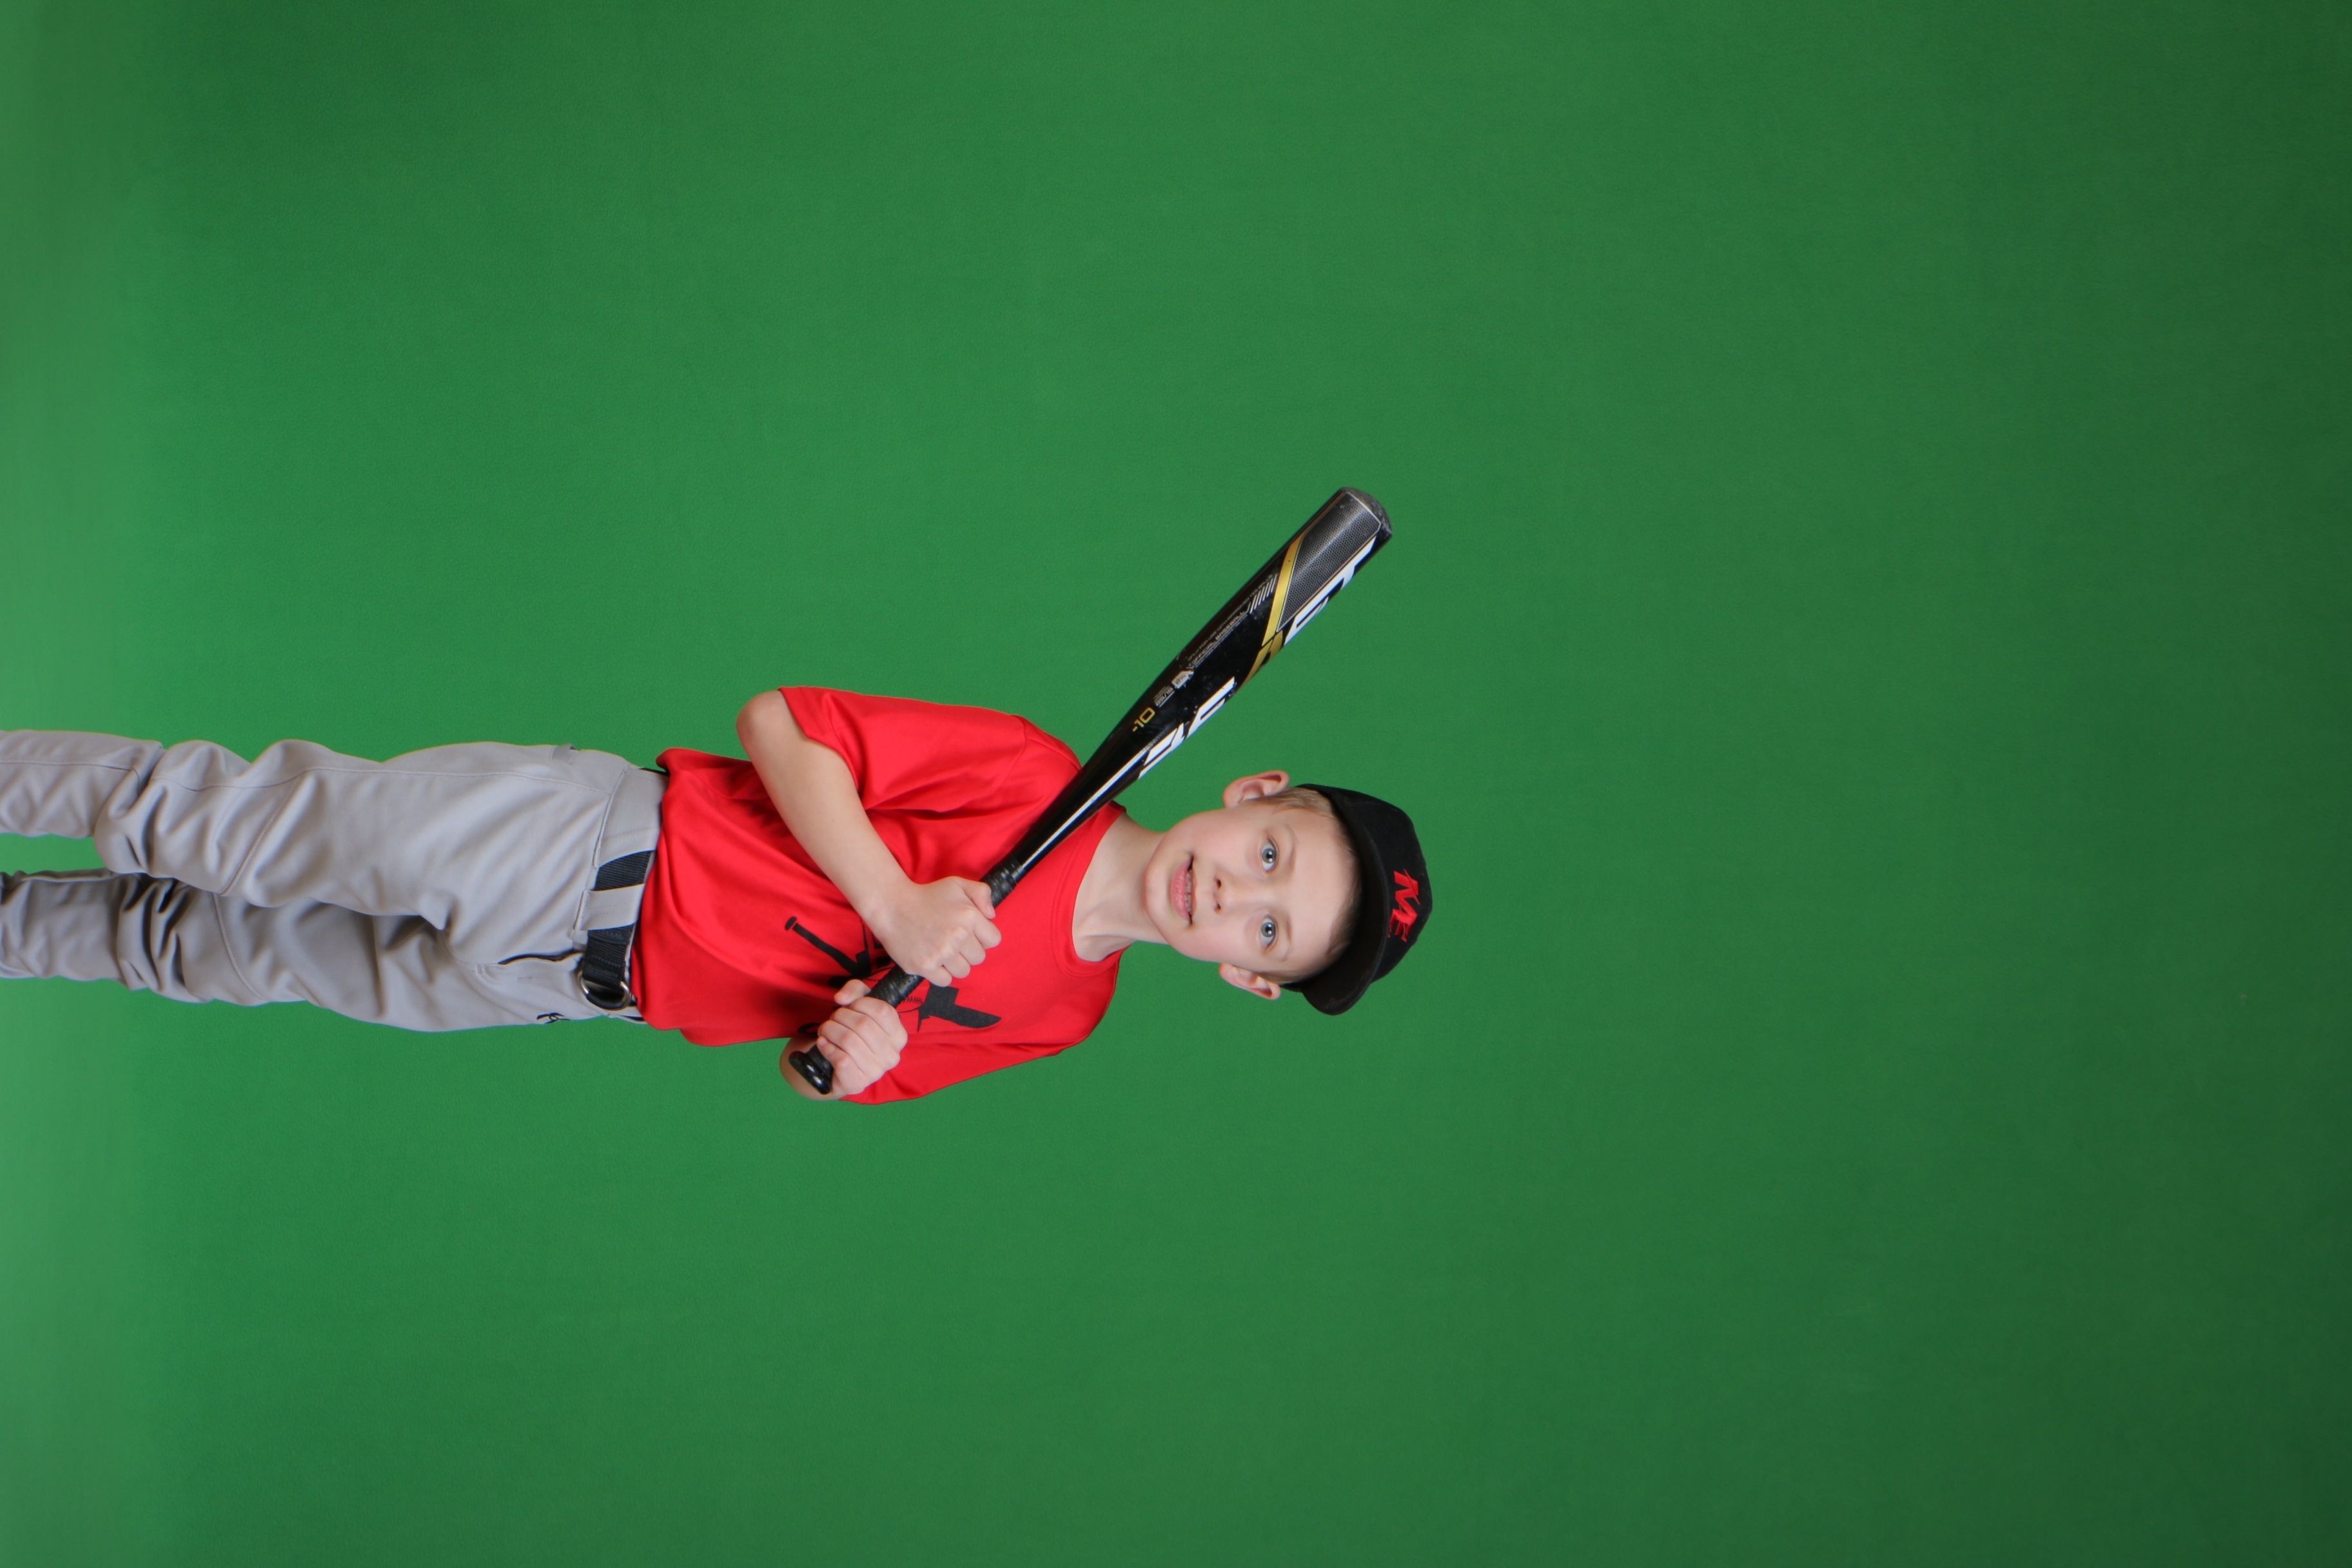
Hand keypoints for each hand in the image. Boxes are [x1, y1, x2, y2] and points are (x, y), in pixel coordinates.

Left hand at [804, 978, 908, 1097]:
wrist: (836, 1068)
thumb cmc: (852, 1033)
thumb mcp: (858, 1006)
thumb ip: (855, 991)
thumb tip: (841, 997)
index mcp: (899, 1036)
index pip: (883, 1011)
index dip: (860, 1003)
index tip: (849, 1006)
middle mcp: (892, 1055)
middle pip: (863, 1024)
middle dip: (840, 1016)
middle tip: (832, 1019)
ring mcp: (876, 1072)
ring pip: (849, 1040)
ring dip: (830, 1030)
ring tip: (825, 1031)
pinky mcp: (857, 1083)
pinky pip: (841, 1059)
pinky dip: (827, 1048)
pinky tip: (825, 1045)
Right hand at [869, 876, 1000, 985]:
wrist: (892, 906)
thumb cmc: (926, 895)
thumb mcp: (957, 884)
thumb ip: (982, 893)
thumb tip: (992, 916)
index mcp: (970, 916)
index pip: (994, 940)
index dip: (983, 937)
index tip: (970, 933)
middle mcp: (958, 935)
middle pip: (979, 958)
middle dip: (969, 951)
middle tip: (953, 941)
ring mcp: (941, 953)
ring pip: (963, 971)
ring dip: (955, 964)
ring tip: (942, 950)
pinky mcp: (925, 966)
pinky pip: (945, 981)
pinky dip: (940, 974)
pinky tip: (933, 959)